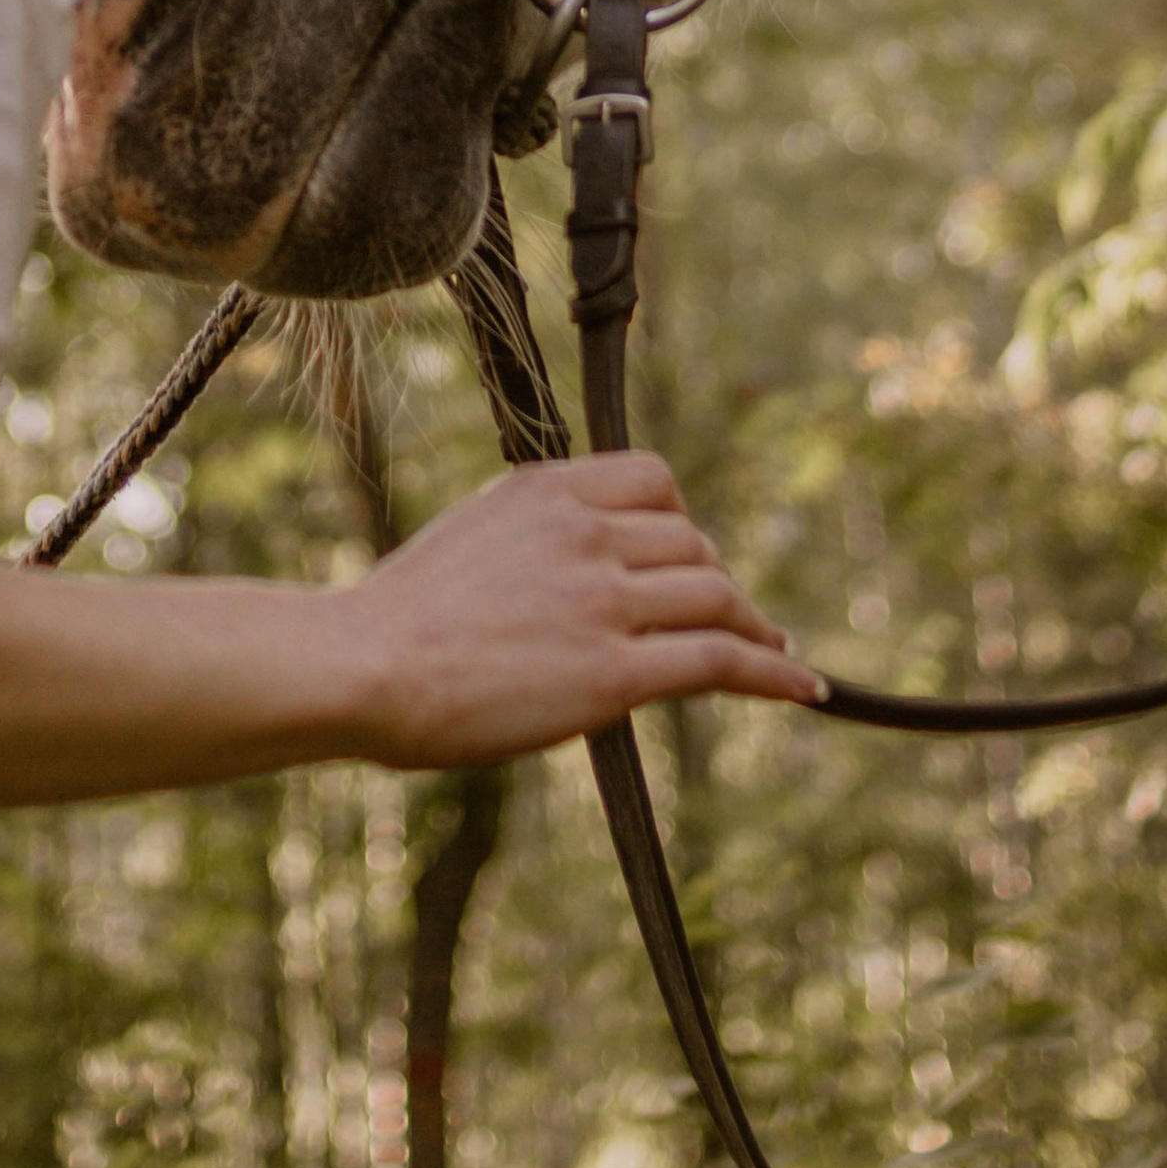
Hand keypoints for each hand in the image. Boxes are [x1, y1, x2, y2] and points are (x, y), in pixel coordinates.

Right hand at [343, 452, 816, 768]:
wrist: (367, 665)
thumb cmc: (401, 616)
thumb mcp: (476, 533)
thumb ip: (540, 533)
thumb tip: (590, 558)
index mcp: (548, 490)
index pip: (654, 481)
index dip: (682, 524)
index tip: (688, 559)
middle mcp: (585, 532)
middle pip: (692, 545)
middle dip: (713, 583)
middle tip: (725, 620)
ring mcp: (604, 599)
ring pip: (716, 596)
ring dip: (751, 627)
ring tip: (771, 652)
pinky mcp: (614, 671)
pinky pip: (720, 659)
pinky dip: (772, 671)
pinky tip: (799, 686)